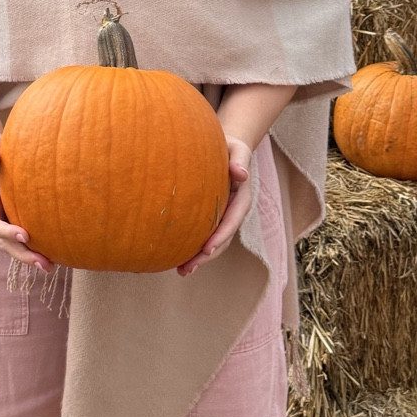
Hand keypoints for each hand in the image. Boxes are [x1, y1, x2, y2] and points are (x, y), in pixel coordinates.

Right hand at [0, 134, 52, 270]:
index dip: (5, 232)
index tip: (24, 234)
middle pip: (4, 242)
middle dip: (22, 254)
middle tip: (44, 263)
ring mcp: (5, 217)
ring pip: (15, 244)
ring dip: (31, 257)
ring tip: (51, 267)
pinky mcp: (17, 216)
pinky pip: (25, 236)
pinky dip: (38, 246)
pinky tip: (57, 252)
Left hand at [177, 135, 252, 276]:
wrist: (224, 146)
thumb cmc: (230, 146)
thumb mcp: (237, 149)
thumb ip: (239, 161)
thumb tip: (241, 175)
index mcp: (241, 199)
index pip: (232, 221)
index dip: (220, 237)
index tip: (207, 250)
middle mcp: (232, 212)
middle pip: (222, 239)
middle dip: (206, 256)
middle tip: (187, 269)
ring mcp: (221, 216)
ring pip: (212, 242)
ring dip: (199, 259)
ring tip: (182, 271)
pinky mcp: (210, 216)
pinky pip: (202, 234)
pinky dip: (191, 247)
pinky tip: (175, 258)